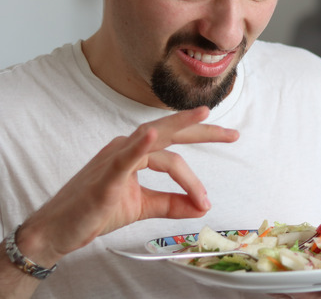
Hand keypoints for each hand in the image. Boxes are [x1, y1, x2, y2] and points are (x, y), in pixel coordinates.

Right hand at [15, 107, 238, 266]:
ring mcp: (114, 159)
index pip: (175, 140)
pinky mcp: (104, 178)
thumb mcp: (143, 206)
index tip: (232, 137)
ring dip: (181, 133)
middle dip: (203, 129)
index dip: (204, 135)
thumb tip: (202, 206)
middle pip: (170, 132)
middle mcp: (126, 148)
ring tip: (206, 119)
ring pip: (155, 143)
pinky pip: (123, 158)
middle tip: (232, 132)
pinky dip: (139, 146)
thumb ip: (172, 203)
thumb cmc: (95, 211)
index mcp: (136, 152)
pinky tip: (153, 135)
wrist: (58, 230)